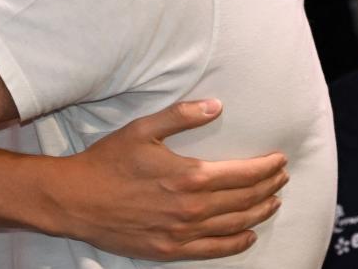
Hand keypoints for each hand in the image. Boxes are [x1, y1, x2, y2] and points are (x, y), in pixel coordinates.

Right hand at [50, 99, 287, 260]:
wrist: (76, 200)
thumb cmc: (107, 161)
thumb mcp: (141, 130)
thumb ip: (181, 116)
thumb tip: (216, 106)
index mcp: (189, 176)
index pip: (242, 174)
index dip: (266, 167)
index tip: (280, 160)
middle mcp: (192, 208)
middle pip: (245, 199)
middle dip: (269, 187)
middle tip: (282, 177)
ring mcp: (183, 233)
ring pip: (235, 225)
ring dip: (259, 213)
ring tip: (273, 202)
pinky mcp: (171, 250)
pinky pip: (214, 250)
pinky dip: (237, 243)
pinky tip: (248, 235)